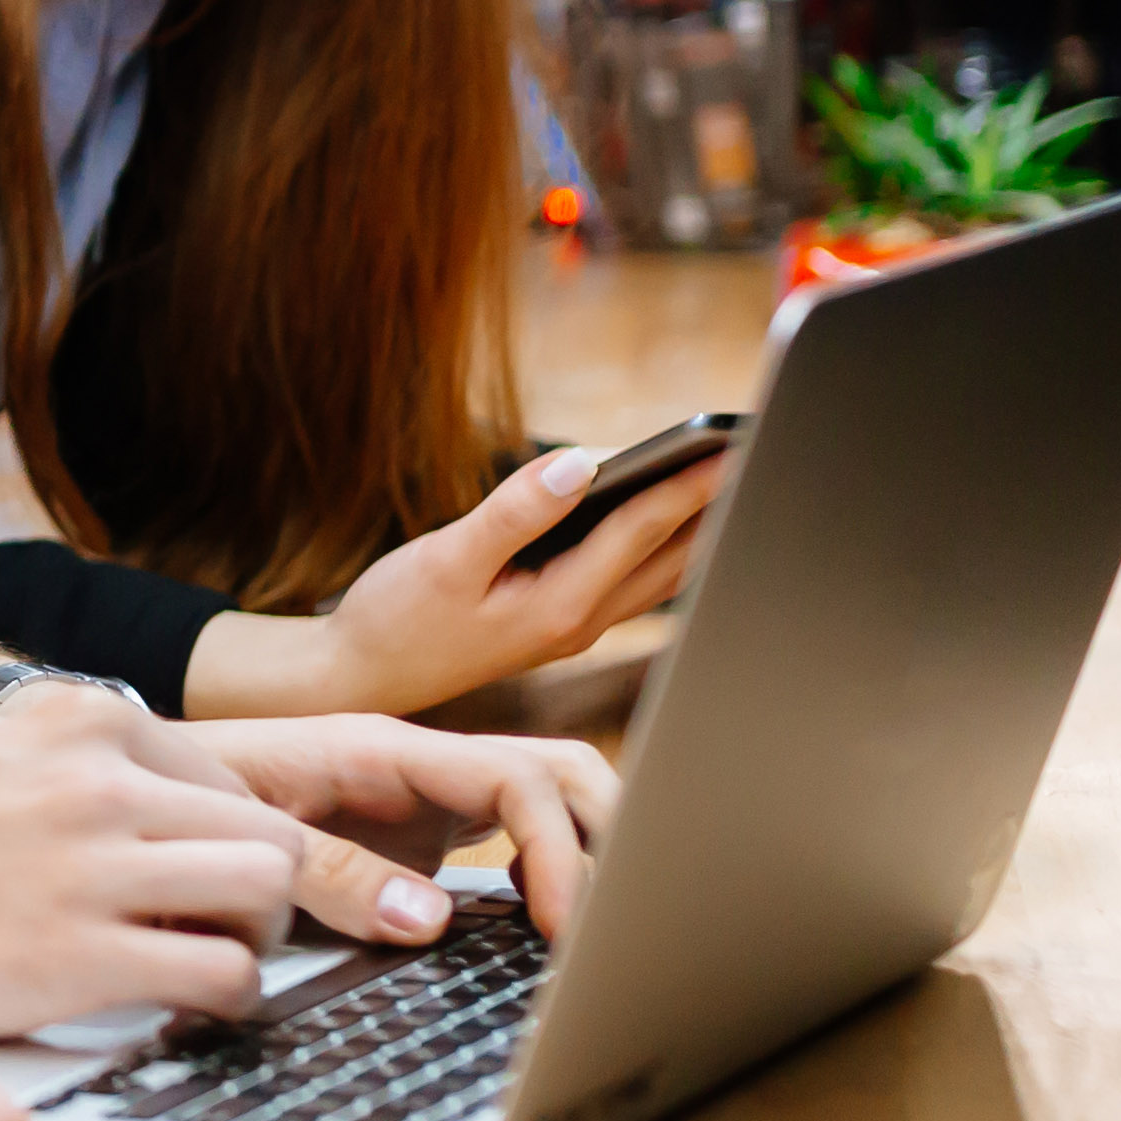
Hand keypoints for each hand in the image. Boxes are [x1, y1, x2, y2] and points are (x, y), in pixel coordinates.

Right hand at [0, 679, 366, 1037]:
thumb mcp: (7, 760)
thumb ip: (98, 769)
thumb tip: (205, 818)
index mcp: (82, 717)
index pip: (235, 776)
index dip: (233, 842)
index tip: (203, 881)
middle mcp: (95, 779)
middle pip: (271, 832)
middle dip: (268, 892)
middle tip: (229, 928)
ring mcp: (89, 865)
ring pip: (269, 892)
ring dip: (259, 940)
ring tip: (212, 959)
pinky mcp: (81, 954)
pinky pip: (225, 973)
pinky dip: (230, 999)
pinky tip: (187, 1005)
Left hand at [167, 711, 624, 938]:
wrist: (135, 784)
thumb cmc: (182, 793)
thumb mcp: (246, 828)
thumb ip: (330, 869)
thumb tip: (429, 920)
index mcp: (387, 749)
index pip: (517, 777)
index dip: (556, 847)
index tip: (560, 922)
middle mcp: (422, 766)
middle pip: (560, 773)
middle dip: (606, 837)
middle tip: (609, 929)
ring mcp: (427, 798)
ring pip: (547, 800)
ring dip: (588, 850)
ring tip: (596, 929)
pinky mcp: (421, 834)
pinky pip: (511, 837)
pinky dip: (548, 872)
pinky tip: (542, 927)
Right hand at [185, 440, 719, 717]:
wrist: (362, 678)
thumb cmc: (396, 618)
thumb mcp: (446, 559)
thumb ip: (514, 510)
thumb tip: (580, 463)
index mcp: (560, 604)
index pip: (642, 530)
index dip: (688, 481)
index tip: (730, 441)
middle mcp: (581, 620)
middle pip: (670, 555)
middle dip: (713, 504)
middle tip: (758, 451)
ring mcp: (575, 625)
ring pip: (659, 572)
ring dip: (696, 527)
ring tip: (733, 478)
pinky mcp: (560, 619)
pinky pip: (632, 578)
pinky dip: (661, 542)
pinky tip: (672, 517)